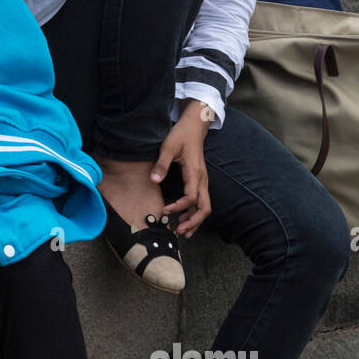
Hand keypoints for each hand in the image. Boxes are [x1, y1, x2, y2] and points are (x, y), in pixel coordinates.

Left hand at [150, 102, 212, 235]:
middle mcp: (202, 179)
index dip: (179, 207)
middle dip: (193, 221)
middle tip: (179, 231)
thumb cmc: (181, 135)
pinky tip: (185, 219)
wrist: (194, 126)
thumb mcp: (168, 146)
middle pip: (205, 207)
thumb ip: (161, 164)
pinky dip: (195, 212)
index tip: (165, 210)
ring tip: (183, 231)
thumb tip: (154, 180)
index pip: (191, 197)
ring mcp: (202, 181)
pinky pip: (201, 201)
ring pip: (205, 206)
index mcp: (195, 172)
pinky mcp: (199, 181)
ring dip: (195, 220)